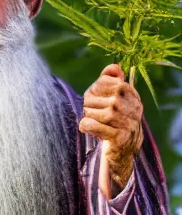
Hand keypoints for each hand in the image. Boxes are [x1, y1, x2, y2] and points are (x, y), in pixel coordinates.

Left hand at [80, 64, 143, 192]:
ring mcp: (126, 122)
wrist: (126, 148)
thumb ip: (112, 79)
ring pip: (89, 111)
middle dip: (88, 105)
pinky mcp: (118, 138)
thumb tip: (114, 67)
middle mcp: (130, 106)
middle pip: (92, 97)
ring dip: (87, 116)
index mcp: (130, 93)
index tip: (98, 97)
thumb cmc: (117, 118)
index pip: (102, 81)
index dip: (94, 89)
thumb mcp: (116, 96)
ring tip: (95, 122)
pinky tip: (88, 128)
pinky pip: (89, 125)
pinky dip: (84, 126)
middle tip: (96, 113)